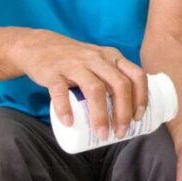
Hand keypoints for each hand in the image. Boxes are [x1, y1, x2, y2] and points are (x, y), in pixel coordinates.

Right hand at [17, 29, 146, 139]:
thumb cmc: (76, 61)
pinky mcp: (53, 72)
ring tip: (102, 134)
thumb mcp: (100, 62)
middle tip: (120, 133)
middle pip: (119, 84)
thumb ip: (113, 78)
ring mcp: (75, 64)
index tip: (138, 118)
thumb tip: (128, 113)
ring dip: (100, 115)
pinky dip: (65, 108)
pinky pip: (61, 91)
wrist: (39, 46)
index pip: (136, 75)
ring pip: (94, 89)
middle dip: (123, 112)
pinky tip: (70, 123)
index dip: (141, 97)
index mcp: (113, 57)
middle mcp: (97, 58)